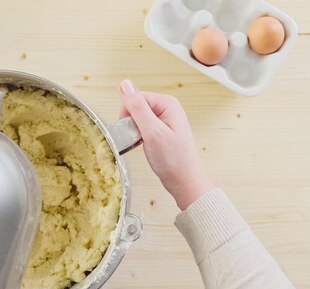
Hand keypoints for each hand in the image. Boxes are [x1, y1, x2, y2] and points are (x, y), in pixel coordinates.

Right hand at [119, 79, 213, 209]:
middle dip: (131, 123)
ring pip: (138, 120)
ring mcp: (165, 122)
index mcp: (167, 103)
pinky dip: (138, 138)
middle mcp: (167, 109)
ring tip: (142, 145)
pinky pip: (142, 129)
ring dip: (134, 132)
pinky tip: (143, 147)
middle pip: (136, 107)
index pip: (136, 97)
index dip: (128, 113)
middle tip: (138, 139)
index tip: (130, 129)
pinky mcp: (161, 133)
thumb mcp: (152, 132)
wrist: (185, 182)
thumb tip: (124, 84)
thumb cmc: (174, 160)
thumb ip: (137, 107)